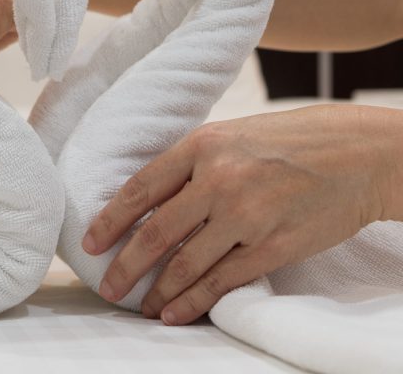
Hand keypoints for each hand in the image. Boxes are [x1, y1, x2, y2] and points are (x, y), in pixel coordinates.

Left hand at [82, 104, 402, 325]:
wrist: (358, 153)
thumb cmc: (288, 142)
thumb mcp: (230, 137)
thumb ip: (190, 165)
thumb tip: (146, 200)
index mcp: (202, 146)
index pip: (141, 188)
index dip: (111, 220)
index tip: (91, 243)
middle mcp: (220, 180)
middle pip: (157, 233)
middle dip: (126, 265)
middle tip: (108, 287)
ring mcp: (247, 215)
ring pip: (187, 263)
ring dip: (158, 291)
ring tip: (142, 307)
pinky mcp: (273, 246)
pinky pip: (223, 280)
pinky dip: (194, 301)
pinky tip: (176, 313)